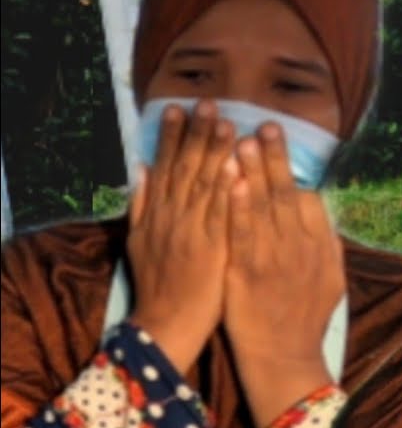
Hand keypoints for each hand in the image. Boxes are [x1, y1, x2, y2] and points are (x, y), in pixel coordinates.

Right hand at [127, 100, 238, 372]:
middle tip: (207, 102)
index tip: (181, 108)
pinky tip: (235, 167)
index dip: (174, 137)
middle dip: (197, 134)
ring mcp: (191, 233)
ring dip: (214, 153)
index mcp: (156, 215)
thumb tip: (140, 169)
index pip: (166, 167)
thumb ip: (141, 204)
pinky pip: (221, 215)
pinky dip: (227, 190)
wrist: (166, 325)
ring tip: (225, 123)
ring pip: (204, 186)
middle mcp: (172, 218)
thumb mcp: (139, 241)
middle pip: (185, 169)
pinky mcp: (212, 249)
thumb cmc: (160, 285)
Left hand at [223, 123, 345, 427]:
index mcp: (320, 249)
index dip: (292, 173)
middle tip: (264, 125)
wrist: (284, 359)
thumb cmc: (303, 321)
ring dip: (253, 171)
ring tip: (244, 139)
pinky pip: (242, 231)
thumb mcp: (331, 281)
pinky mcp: (248, 272)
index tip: (277, 148)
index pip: (309, 202)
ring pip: (264, 207)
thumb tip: (322, 213)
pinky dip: (238, 204)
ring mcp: (274, 259)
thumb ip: (328, 245)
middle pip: (286, 194)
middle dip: (274, 158)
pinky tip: (232, 179)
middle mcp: (300, 249)